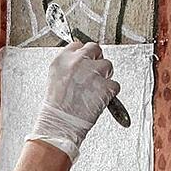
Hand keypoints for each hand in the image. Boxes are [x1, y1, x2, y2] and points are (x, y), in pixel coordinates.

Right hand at [26, 42, 120, 161]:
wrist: (59, 124)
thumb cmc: (55, 107)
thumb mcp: (54, 79)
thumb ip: (68, 67)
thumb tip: (82, 63)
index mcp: (61, 60)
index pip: (78, 45)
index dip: (83, 55)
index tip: (85, 62)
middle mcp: (77, 62)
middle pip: (95, 49)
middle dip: (96, 60)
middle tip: (95, 74)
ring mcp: (92, 73)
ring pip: (108, 65)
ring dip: (105, 77)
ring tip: (95, 90)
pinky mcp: (105, 86)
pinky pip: (115, 85)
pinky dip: (110, 93)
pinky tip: (99, 100)